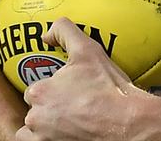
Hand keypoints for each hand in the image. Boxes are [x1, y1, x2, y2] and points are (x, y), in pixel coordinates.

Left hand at [16, 17, 158, 140]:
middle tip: (72, 107)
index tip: (68, 92)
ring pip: (32, 133)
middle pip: (34, 112)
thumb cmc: (107, 88)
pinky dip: (49, 140)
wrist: (127, 122)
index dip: (52, 90)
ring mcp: (44, 139)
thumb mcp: (88, 50)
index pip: (35, 91)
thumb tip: (47, 34)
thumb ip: (64, 31)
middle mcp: (36, 119)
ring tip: (65, 123)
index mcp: (39, 92)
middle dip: (48, 110)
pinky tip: (65, 134)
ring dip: (43, 128)